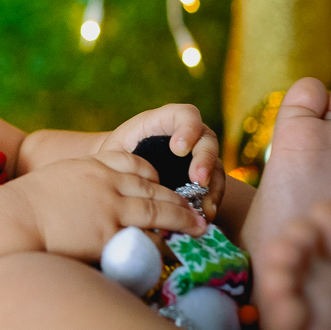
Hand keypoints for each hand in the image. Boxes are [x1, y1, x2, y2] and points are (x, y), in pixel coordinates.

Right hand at [5, 151, 207, 261]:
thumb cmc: (23, 205)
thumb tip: (83, 202)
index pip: (133, 164)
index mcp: (91, 166)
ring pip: (158, 210)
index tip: (162, 186)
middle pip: (153, 187)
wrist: (12, 219)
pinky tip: (176, 248)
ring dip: (182, 218)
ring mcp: (110, 208)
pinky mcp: (109, 233)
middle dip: (177, 198)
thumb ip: (76, 186)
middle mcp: (106, 183)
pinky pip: (145, 237)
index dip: (153, 176)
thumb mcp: (54, 181)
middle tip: (195, 209)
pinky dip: (164, 242)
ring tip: (198, 227)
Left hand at [100, 105, 225, 220]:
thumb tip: (127, 175)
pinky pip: (214, 186)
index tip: (178, 149)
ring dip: (212, 186)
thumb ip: (123, 156)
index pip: (186, 115)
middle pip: (207, 141)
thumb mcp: (115, 151)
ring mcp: (199, 156)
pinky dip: (212, 200)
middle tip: (197, 179)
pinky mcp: (204, 176)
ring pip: (215, 166)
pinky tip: (206, 214)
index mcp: (166, 120)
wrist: (120, 170)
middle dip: (204, 160)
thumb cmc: (117, 156)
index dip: (188, 129)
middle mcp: (190, 134)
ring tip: (205, 205)